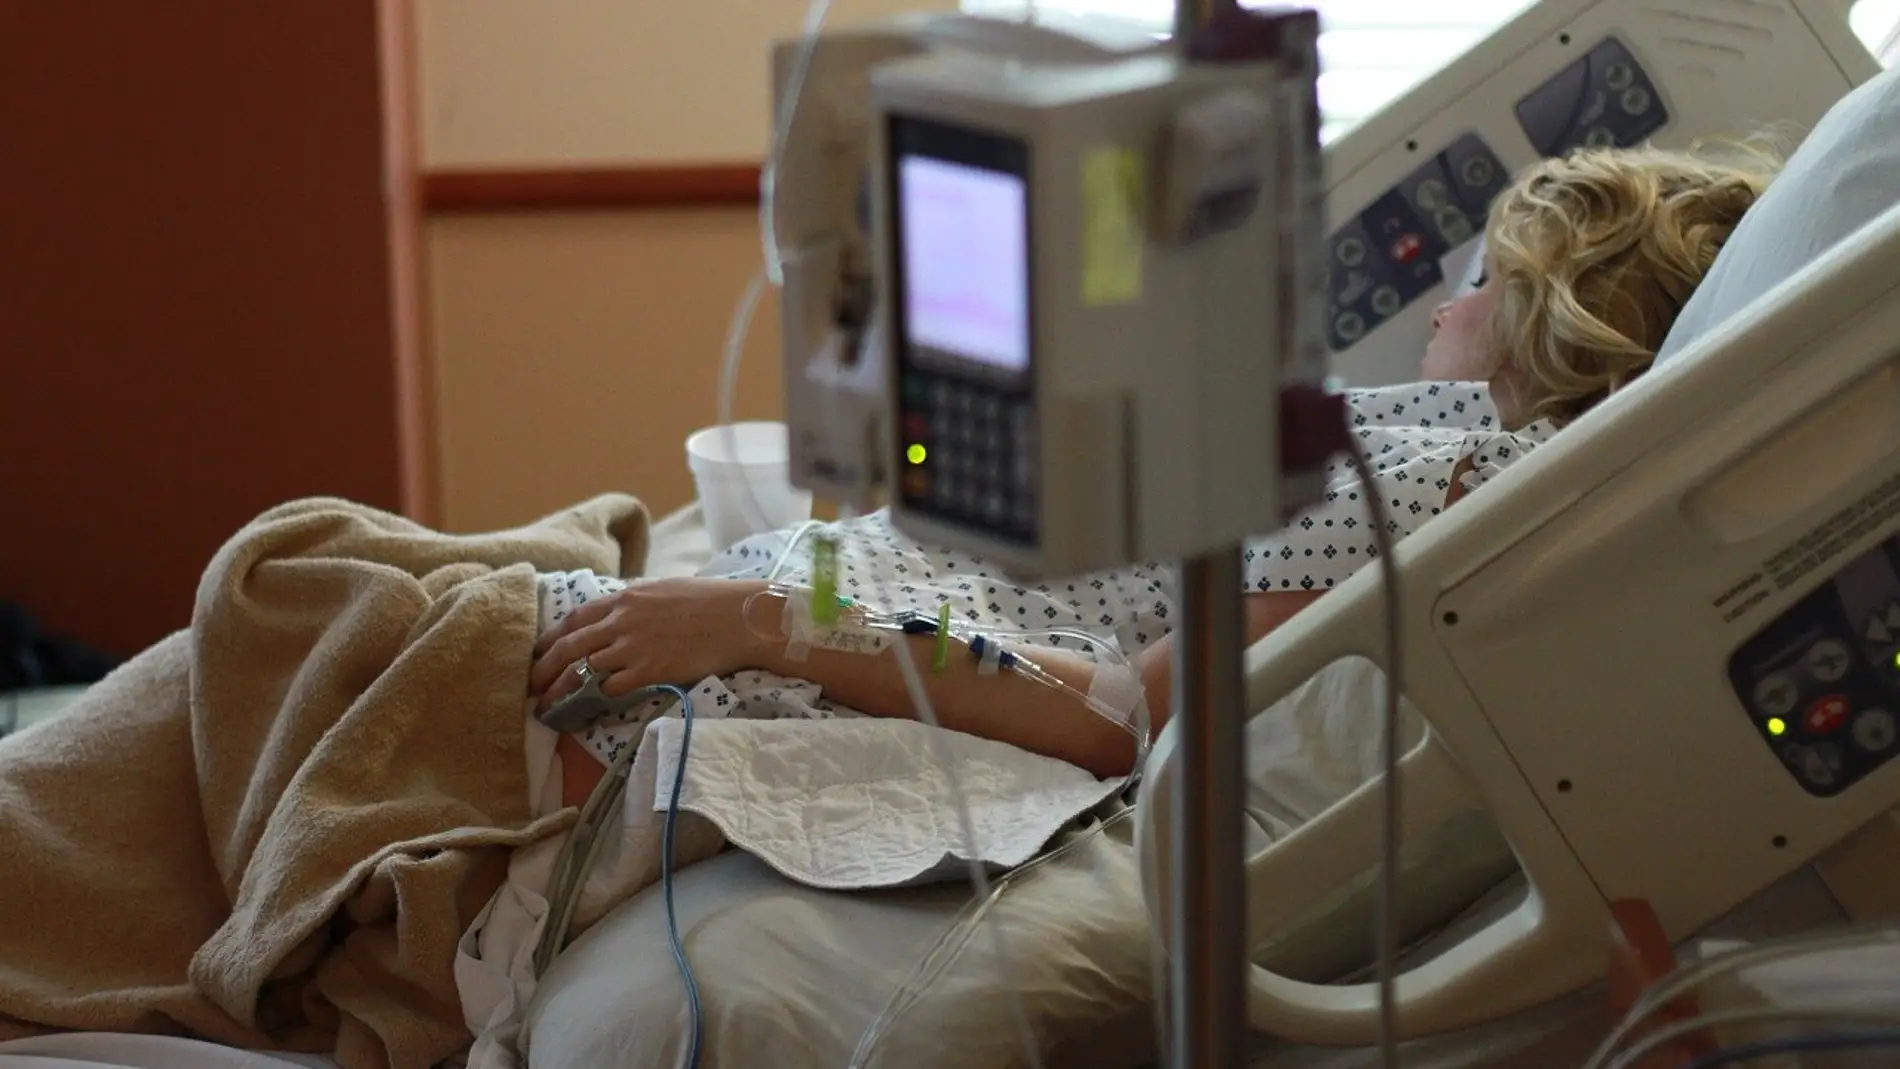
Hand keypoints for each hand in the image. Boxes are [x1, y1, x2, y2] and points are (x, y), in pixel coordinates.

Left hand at [530, 576, 769, 711]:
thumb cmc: (710, 601)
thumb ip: (637, 603)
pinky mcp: (650, 670)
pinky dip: (595, 700)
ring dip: (561, 691)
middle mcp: (622, 620)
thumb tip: (621, 616)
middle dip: (543, 668)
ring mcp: (634, 647)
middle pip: (569, 646)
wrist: (739, 617)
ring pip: (582, 671)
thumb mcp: (665, 590)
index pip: (575, 619)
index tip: (539, 654)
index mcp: (625, 598)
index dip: (551, 639)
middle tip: (531, 686)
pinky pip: (611, 689)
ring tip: (548, 707)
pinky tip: (587, 710)